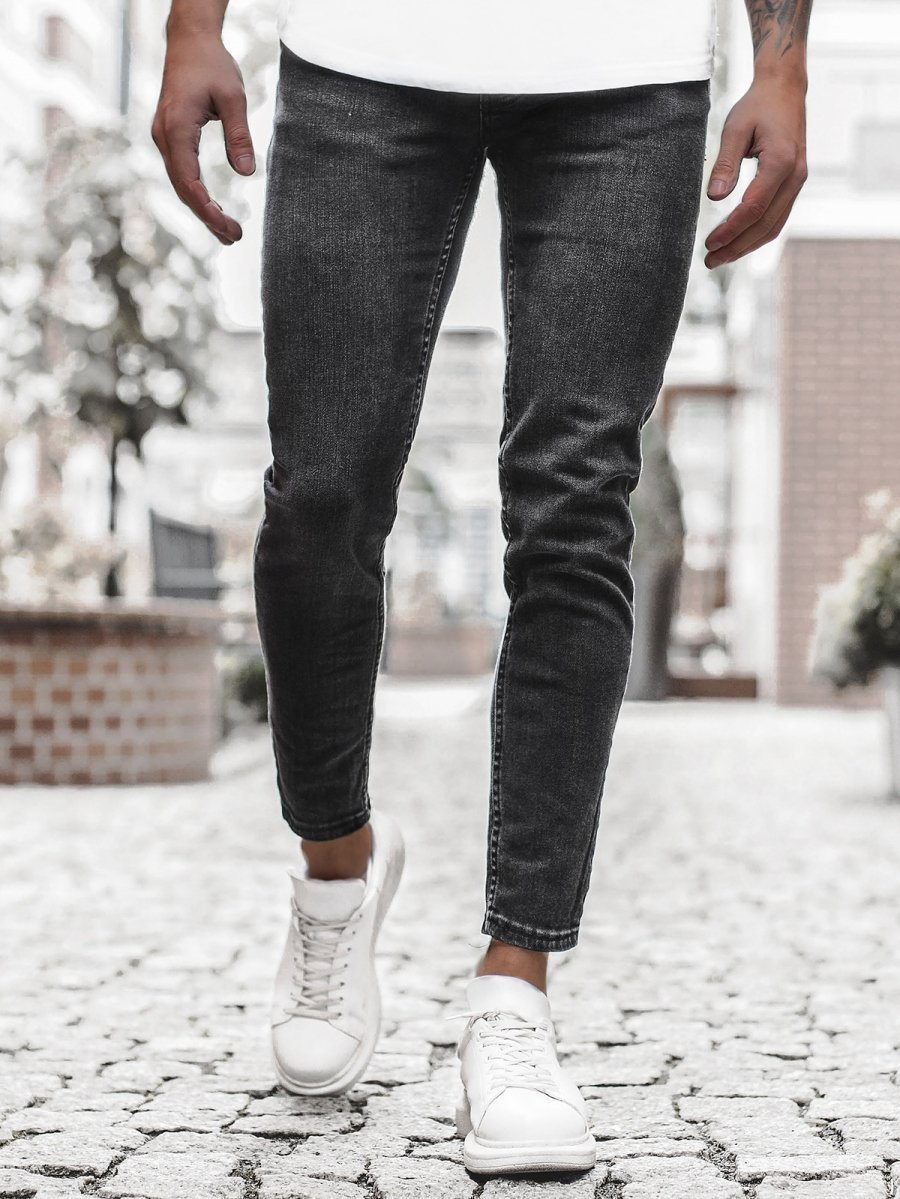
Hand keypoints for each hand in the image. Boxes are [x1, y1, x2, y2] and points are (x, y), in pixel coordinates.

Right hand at [151, 31, 254, 245]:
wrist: (190, 41)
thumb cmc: (212, 64)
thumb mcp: (234, 97)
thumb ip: (239, 135)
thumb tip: (247, 173)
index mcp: (176, 127)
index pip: (188, 181)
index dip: (206, 210)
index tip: (228, 228)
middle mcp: (164, 135)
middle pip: (183, 189)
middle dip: (207, 217)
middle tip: (235, 237)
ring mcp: (164, 137)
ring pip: (181, 184)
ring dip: (202, 209)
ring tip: (228, 232)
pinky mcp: (170, 137)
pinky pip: (181, 173)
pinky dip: (197, 194)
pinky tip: (213, 209)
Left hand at [704, 75, 807, 268]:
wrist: (784, 90)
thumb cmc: (758, 106)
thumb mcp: (735, 128)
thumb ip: (725, 162)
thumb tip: (714, 197)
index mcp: (781, 162)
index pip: (754, 208)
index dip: (731, 230)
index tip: (710, 243)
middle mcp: (795, 176)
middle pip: (765, 224)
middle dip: (737, 246)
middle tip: (710, 261)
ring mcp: (797, 182)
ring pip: (774, 226)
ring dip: (747, 246)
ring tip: (721, 258)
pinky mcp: (793, 184)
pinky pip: (777, 217)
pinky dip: (757, 234)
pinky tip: (737, 242)